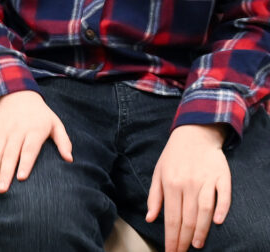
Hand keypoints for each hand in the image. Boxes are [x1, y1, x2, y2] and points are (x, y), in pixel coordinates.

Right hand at [0, 90, 72, 193]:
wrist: (16, 95)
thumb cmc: (40, 115)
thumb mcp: (55, 123)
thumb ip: (63, 141)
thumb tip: (70, 159)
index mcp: (33, 129)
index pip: (28, 148)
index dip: (25, 162)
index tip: (21, 178)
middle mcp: (16, 131)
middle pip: (9, 154)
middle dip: (5, 173)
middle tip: (3, 190)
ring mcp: (2, 133)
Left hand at [146, 124, 230, 251]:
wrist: (194, 133)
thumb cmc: (174, 156)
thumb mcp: (158, 173)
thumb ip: (154, 196)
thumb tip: (150, 218)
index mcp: (170, 184)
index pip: (171, 217)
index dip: (171, 237)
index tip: (171, 251)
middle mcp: (188, 184)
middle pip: (187, 218)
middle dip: (184, 239)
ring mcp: (206, 180)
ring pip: (204, 210)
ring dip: (201, 230)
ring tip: (197, 245)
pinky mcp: (222, 177)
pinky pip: (223, 196)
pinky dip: (221, 209)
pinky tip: (217, 222)